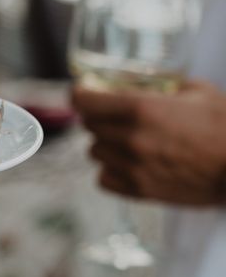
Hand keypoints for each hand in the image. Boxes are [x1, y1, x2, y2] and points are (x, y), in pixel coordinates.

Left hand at [72, 81, 225, 205]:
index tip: (82, 92)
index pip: (83, 101)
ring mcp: (132, 167)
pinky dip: (110, 170)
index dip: (79, 94)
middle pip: (88, 125)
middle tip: (113, 115)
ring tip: (127, 141)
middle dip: (98, 116)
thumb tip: (144, 85)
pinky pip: (103, 179)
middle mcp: (130, 138)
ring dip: (105, 143)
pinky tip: (127, 164)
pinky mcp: (139, 191)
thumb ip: (163, 87)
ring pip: (94, 152)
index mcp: (141, 109)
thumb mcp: (197, 91)